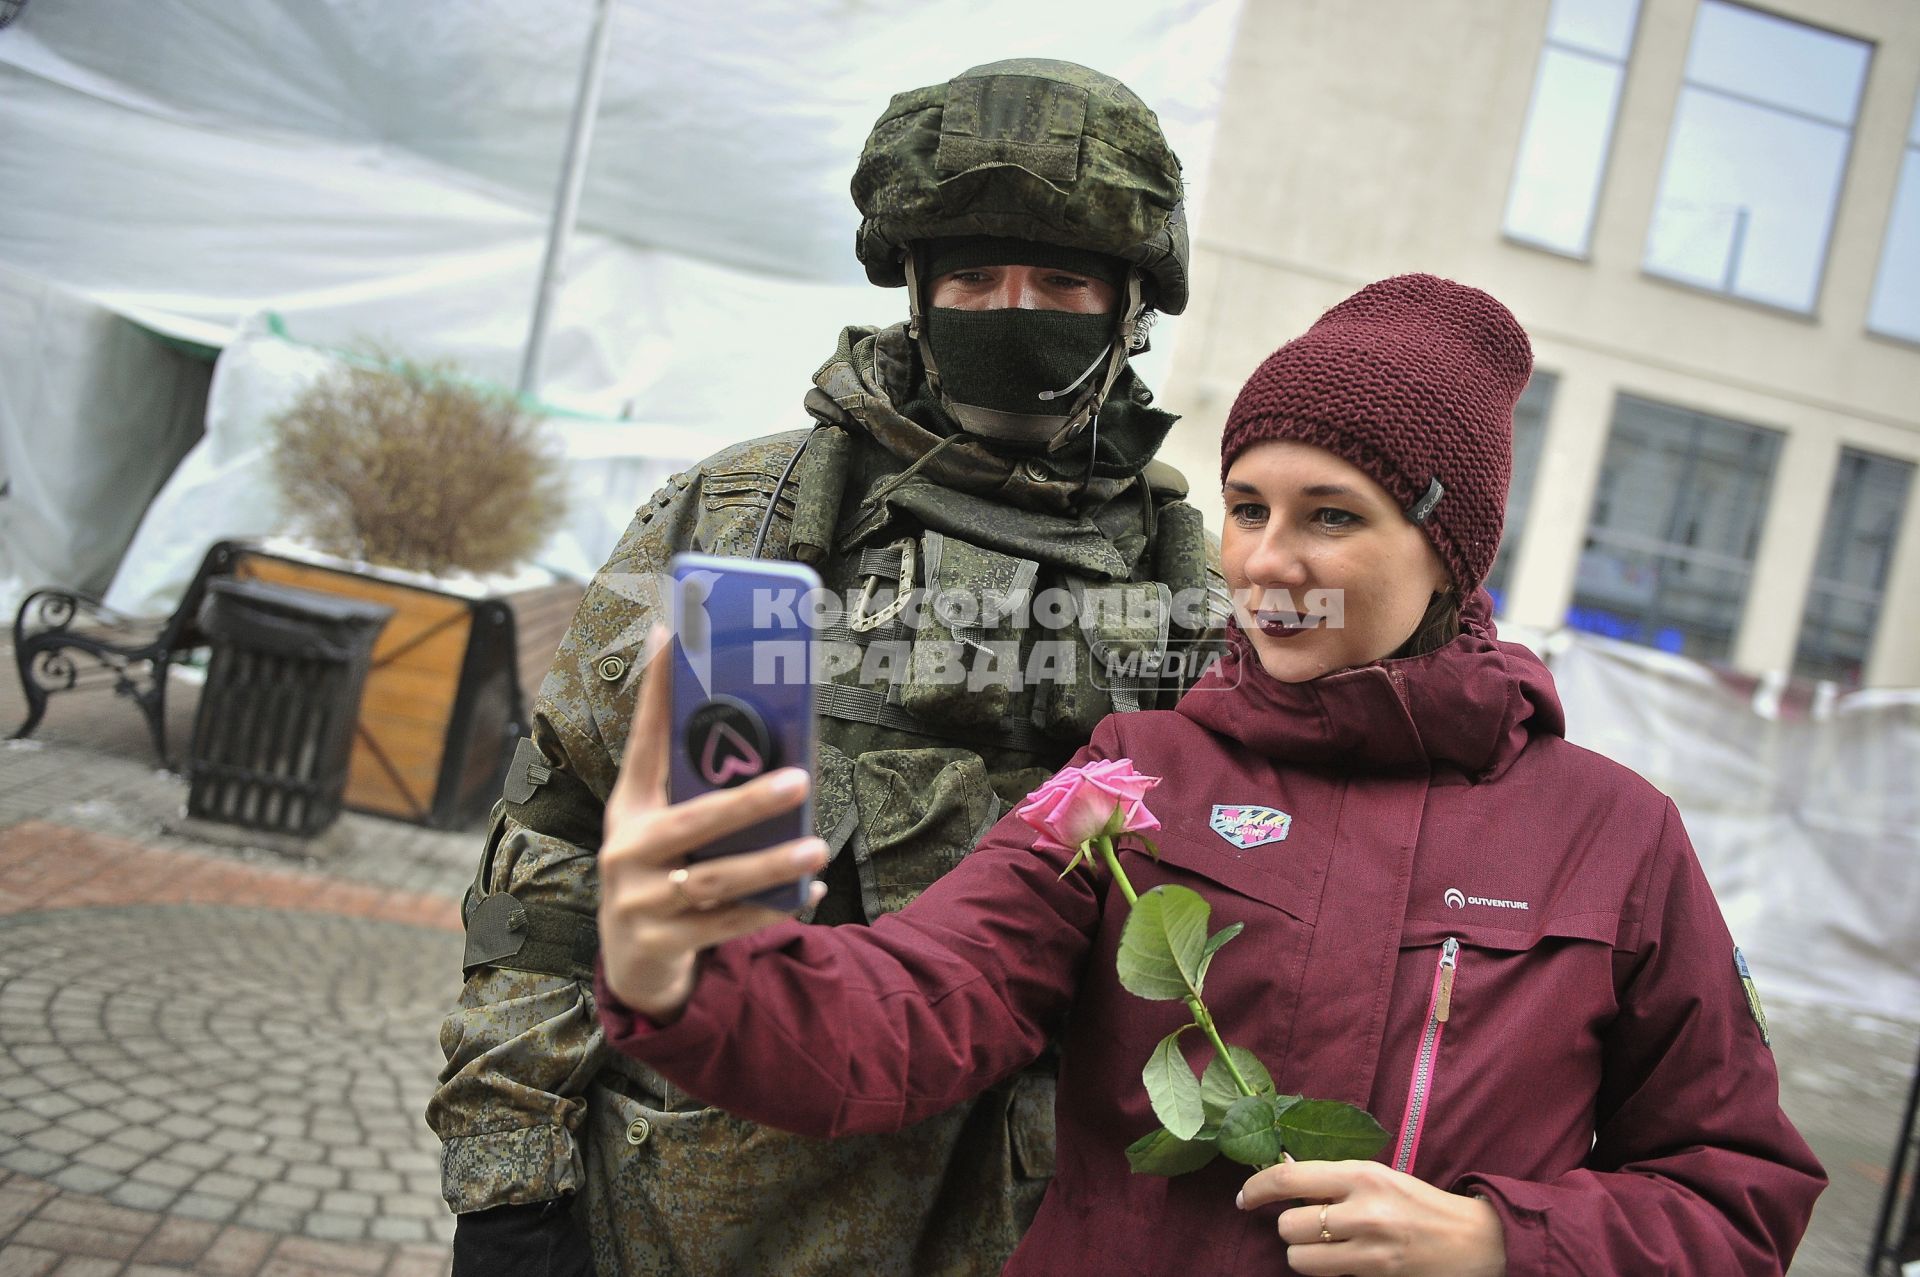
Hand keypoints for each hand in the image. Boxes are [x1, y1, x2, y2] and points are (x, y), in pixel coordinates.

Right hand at [597, 627, 827, 1019]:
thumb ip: (694, 780)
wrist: (631, 963)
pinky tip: (809, 892)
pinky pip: (724, 926)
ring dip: (769, 864)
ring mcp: (638, 900)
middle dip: (746, 801)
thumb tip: (750, 715)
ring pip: (713, 881)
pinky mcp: (658, 943)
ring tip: (816, 848)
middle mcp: (626, 849)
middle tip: (799, 781)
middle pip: (691, 822)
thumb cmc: (661, 872)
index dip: (655, 690)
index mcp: (631, 808)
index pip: (643, 740)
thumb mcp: (663, 824)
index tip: (672, 635)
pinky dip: (768, 909)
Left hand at [1237, 1159, 1504, 1276]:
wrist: (1474, 1241)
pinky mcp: (1376, 1274)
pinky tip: (1344, 1261)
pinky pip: (1325, 1276)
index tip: (1244, 1198)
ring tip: (1326, 1248)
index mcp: (1362, 1174)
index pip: (1290, 1178)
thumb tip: (1280, 1172)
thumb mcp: (1378, 1178)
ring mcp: (1370, 1247)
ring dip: (1303, 1255)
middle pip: (1289, 1224)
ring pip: (1299, 1257)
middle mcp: (1363, 1208)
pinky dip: (1325, 1271)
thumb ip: (1333, 1178)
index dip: (1257, 1188)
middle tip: (1308, 1226)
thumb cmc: (1419, 1205)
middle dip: (1290, 1228)